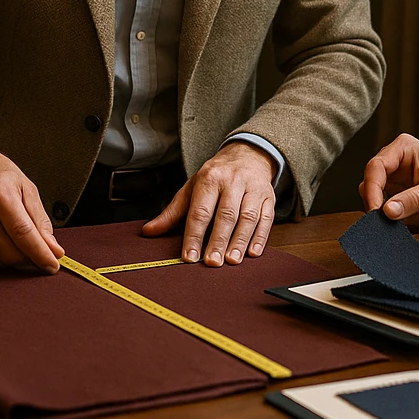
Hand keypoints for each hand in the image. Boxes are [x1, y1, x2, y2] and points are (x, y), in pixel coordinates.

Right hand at [0, 142, 64, 272]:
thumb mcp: (26, 187)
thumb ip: (40, 220)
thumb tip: (53, 249)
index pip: (22, 232)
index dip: (40, 253)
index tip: (53, 264)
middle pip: (10, 251)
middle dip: (30, 258)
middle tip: (40, 252)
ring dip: (15, 260)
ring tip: (22, 245)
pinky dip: (0, 257)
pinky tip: (5, 243)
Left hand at [143, 142, 275, 266]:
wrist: (247, 155)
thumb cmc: (216, 176)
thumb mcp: (191, 188)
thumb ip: (172, 212)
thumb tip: (149, 231)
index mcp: (210, 178)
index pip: (200, 210)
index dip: (194, 235)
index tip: (190, 256)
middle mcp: (232, 182)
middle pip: (225, 215)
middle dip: (218, 240)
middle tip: (212, 262)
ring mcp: (253, 189)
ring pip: (247, 218)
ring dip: (240, 241)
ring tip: (231, 261)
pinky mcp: (269, 198)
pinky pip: (266, 219)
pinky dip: (260, 237)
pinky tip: (252, 252)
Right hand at [358, 133, 418, 226]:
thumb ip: (415, 198)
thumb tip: (388, 211)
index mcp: (402, 148)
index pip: (377, 166)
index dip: (372, 188)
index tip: (376, 209)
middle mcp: (393, 162)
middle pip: (369, 181)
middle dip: (373, 201)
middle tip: (379, 221)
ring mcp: (392, 180)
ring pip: (371, 196)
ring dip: (378, 212)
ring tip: (390, 225)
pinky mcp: (394, 197)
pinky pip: (382, 209)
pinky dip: (385, 219)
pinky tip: (394, 226)